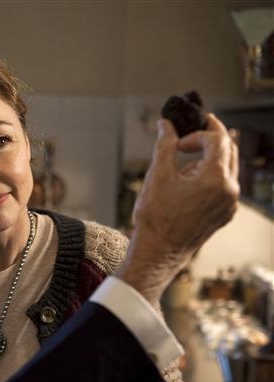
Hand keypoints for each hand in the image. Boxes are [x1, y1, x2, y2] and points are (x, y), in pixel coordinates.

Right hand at [116, 114, 238, 303]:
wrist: (158, 252)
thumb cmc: (156, 217)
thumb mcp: (158, 175)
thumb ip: (165, 145)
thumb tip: (166, 124)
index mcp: (216, 180)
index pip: (218, 140)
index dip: (197, 133)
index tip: (177, 140)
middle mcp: (230, 191)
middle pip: (229, 151)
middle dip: (210, 138)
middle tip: (191, 130)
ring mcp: (229, 204)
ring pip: (226, 169)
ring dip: (207, 158)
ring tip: (181, 164)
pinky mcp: (224, 213)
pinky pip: (223, 186)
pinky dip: (209, 176)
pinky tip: (187, 182)